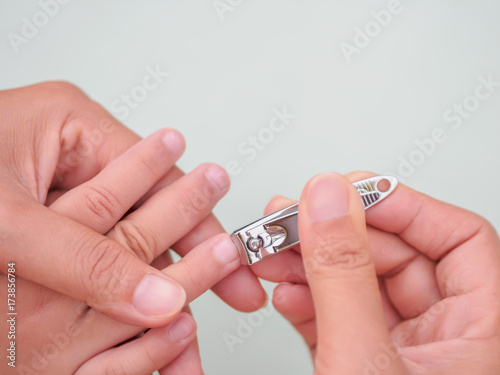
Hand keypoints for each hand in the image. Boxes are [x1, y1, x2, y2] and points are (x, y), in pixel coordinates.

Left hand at [0, 82, 264, 328]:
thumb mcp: (7, 220)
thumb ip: (86, 259)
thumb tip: (158, 298)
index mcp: (75, 128)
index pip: (163, 182)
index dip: (206, 232)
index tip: (235, 270)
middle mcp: (74, 160)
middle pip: (154, 217)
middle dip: (193, 268)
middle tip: (231, 297)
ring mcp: (62, 196)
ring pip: (129, 250)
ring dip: (157, 294)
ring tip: (182, 337)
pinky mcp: (46, 230)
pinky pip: (97, 266)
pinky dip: (118, 300)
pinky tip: (138, 328)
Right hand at [251, 172, 499, 373]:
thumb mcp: (363, 363)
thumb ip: (344, 278)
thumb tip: (330, 202)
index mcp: (478, 335)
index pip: (460, 239)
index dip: (405, 205)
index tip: (352, 192)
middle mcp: (443, 340)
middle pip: (395, 255)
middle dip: (336, 234)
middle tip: (294, 220)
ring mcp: (398, 353)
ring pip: (357, 283)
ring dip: (309, 264)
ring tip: (273, 251)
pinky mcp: (359, 366)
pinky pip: (336, 316)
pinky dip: (305, 301)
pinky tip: (283, 291)